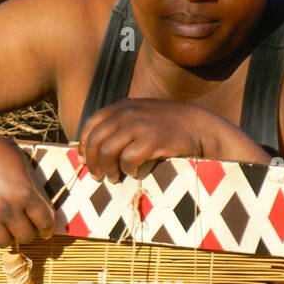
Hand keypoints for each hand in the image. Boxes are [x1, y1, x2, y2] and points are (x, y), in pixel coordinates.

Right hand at [0, 126, 53, 255]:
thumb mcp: (23, 165)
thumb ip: (32, 188)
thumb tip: (40, 208)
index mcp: (25, 194)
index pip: (44, 223)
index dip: (47, 229)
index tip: (45, 231)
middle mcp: (8, 208)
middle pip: (25, 237)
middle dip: (28, 234)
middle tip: (25, 229)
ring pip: (4, 243)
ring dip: (8, 241)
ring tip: (8, 233)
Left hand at [78, 99, 208, 180]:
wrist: (200, 127)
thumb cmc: (170, 126)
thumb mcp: (143, 115)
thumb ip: (122, 123)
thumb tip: (97, 147)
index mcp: (123, 106)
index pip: (91, 123)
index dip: (83, 144)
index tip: (84, 159)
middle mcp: (127, 113)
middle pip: (95, 140)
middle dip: (92, 161)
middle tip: (96, 175)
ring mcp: (139, 126)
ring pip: (107, 151)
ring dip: (108, 168)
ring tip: (113, 177)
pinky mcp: (151, 141)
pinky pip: (127, 160)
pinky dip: (128, 170)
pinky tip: (135, 172)